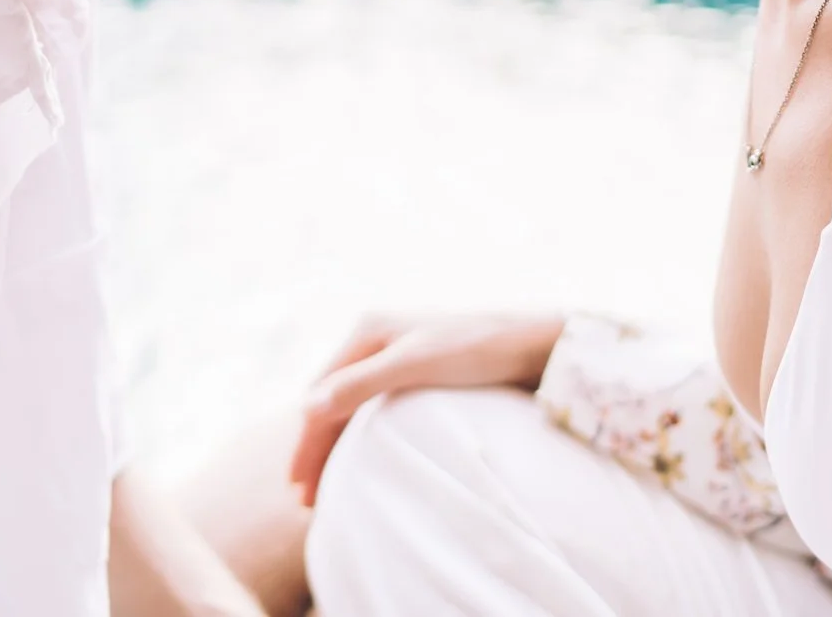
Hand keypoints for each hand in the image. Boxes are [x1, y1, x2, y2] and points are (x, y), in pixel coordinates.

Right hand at [285, 313, 566, 506]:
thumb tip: (307, 409)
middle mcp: (374, 339)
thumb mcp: (415, 364)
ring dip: (335, 447)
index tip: (299, 488)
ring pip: (349, 408)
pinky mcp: (416, 371)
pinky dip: (358, 437)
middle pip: (330, 402)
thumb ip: (361, 384)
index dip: (307, 444)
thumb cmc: (476, 349)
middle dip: (315, 450)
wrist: (532, 343)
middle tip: (307, 500)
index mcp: (366, 331)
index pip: (320, 396)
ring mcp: (395, 355)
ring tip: (328, 489)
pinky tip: (360, 460)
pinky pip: (372, 409)